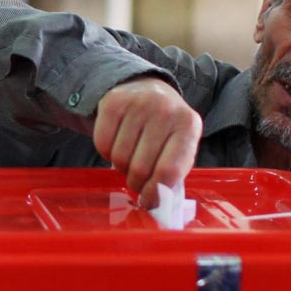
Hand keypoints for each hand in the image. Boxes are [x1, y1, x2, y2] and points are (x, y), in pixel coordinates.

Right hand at [91, 77, 200, 204]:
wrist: (146, 88)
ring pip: (119, 158)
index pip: (169, 170)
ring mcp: (138, 104)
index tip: (148, 202)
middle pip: (140, 168)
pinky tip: (118, 144)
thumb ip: (172, 173)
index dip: (155, 193)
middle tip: (137, 181)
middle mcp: (165, 111)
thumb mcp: (179, 146)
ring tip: (130, 158)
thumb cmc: (165, 128)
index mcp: (188, 126)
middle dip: (136, 182)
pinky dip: (107, 153)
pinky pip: (102, 144)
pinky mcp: (113, 102)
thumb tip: (156, 203)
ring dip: (121, 167)